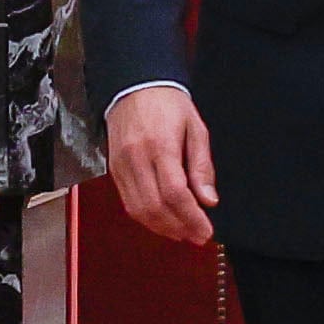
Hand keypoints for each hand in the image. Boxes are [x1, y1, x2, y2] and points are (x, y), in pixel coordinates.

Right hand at [106, 86, 218, 244]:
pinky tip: (163, 222)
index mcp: (160, 146)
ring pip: (139, 209)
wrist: (134, 86)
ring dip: (162, 228)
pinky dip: (146, 218)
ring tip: (183, 233)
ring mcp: (121, 166)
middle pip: (155, 206)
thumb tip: (208, 199)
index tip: (205, 230)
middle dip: (178, 227)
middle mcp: (136, 158)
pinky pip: (128, 202)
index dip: (191, 217)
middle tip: (197, 236)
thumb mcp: (196, 128)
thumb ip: (202, 166)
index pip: (175, 192)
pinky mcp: (114, 171)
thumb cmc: (167, 104)